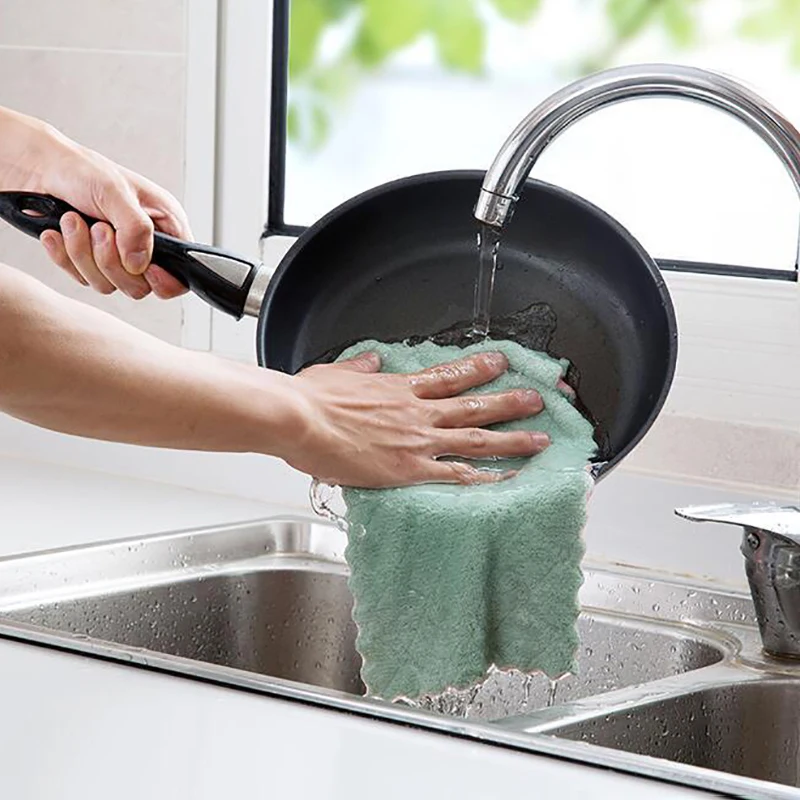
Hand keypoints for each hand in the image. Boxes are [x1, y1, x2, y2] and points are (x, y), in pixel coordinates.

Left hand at [0, 107, 189, 298]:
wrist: (36, 169)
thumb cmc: (80, 170)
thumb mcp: (115, 192)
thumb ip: (136, 229)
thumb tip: (140, 264)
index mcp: (163, 225)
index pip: (180, 273)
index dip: (165, 280)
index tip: (142, 268)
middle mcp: (143, 244)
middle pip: (140, 286)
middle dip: (110, 261)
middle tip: (98, 228)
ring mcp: (116, 256)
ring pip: (108, 284)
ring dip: (83, 253)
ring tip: (73, 221)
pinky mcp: (89, 262)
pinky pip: (81, 278)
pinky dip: (65, 256)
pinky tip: (58, 232)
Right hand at [284, 351, 549, 487]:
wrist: (298, 418)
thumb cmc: (310, 397)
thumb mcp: (337, 373)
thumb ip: (361, 368)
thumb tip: (372, 361)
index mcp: (398, 389)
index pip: (448, 377)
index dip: (478, 369)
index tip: (500, 363)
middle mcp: (416, 412)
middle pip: (473, 405)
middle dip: (509, 402)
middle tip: (537, 400)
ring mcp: (417, 441)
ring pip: (474, 439)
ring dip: (511, 438)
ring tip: (540, 439)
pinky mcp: (409, 469)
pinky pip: (454, 475)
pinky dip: (483, 478)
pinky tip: (506, 480)